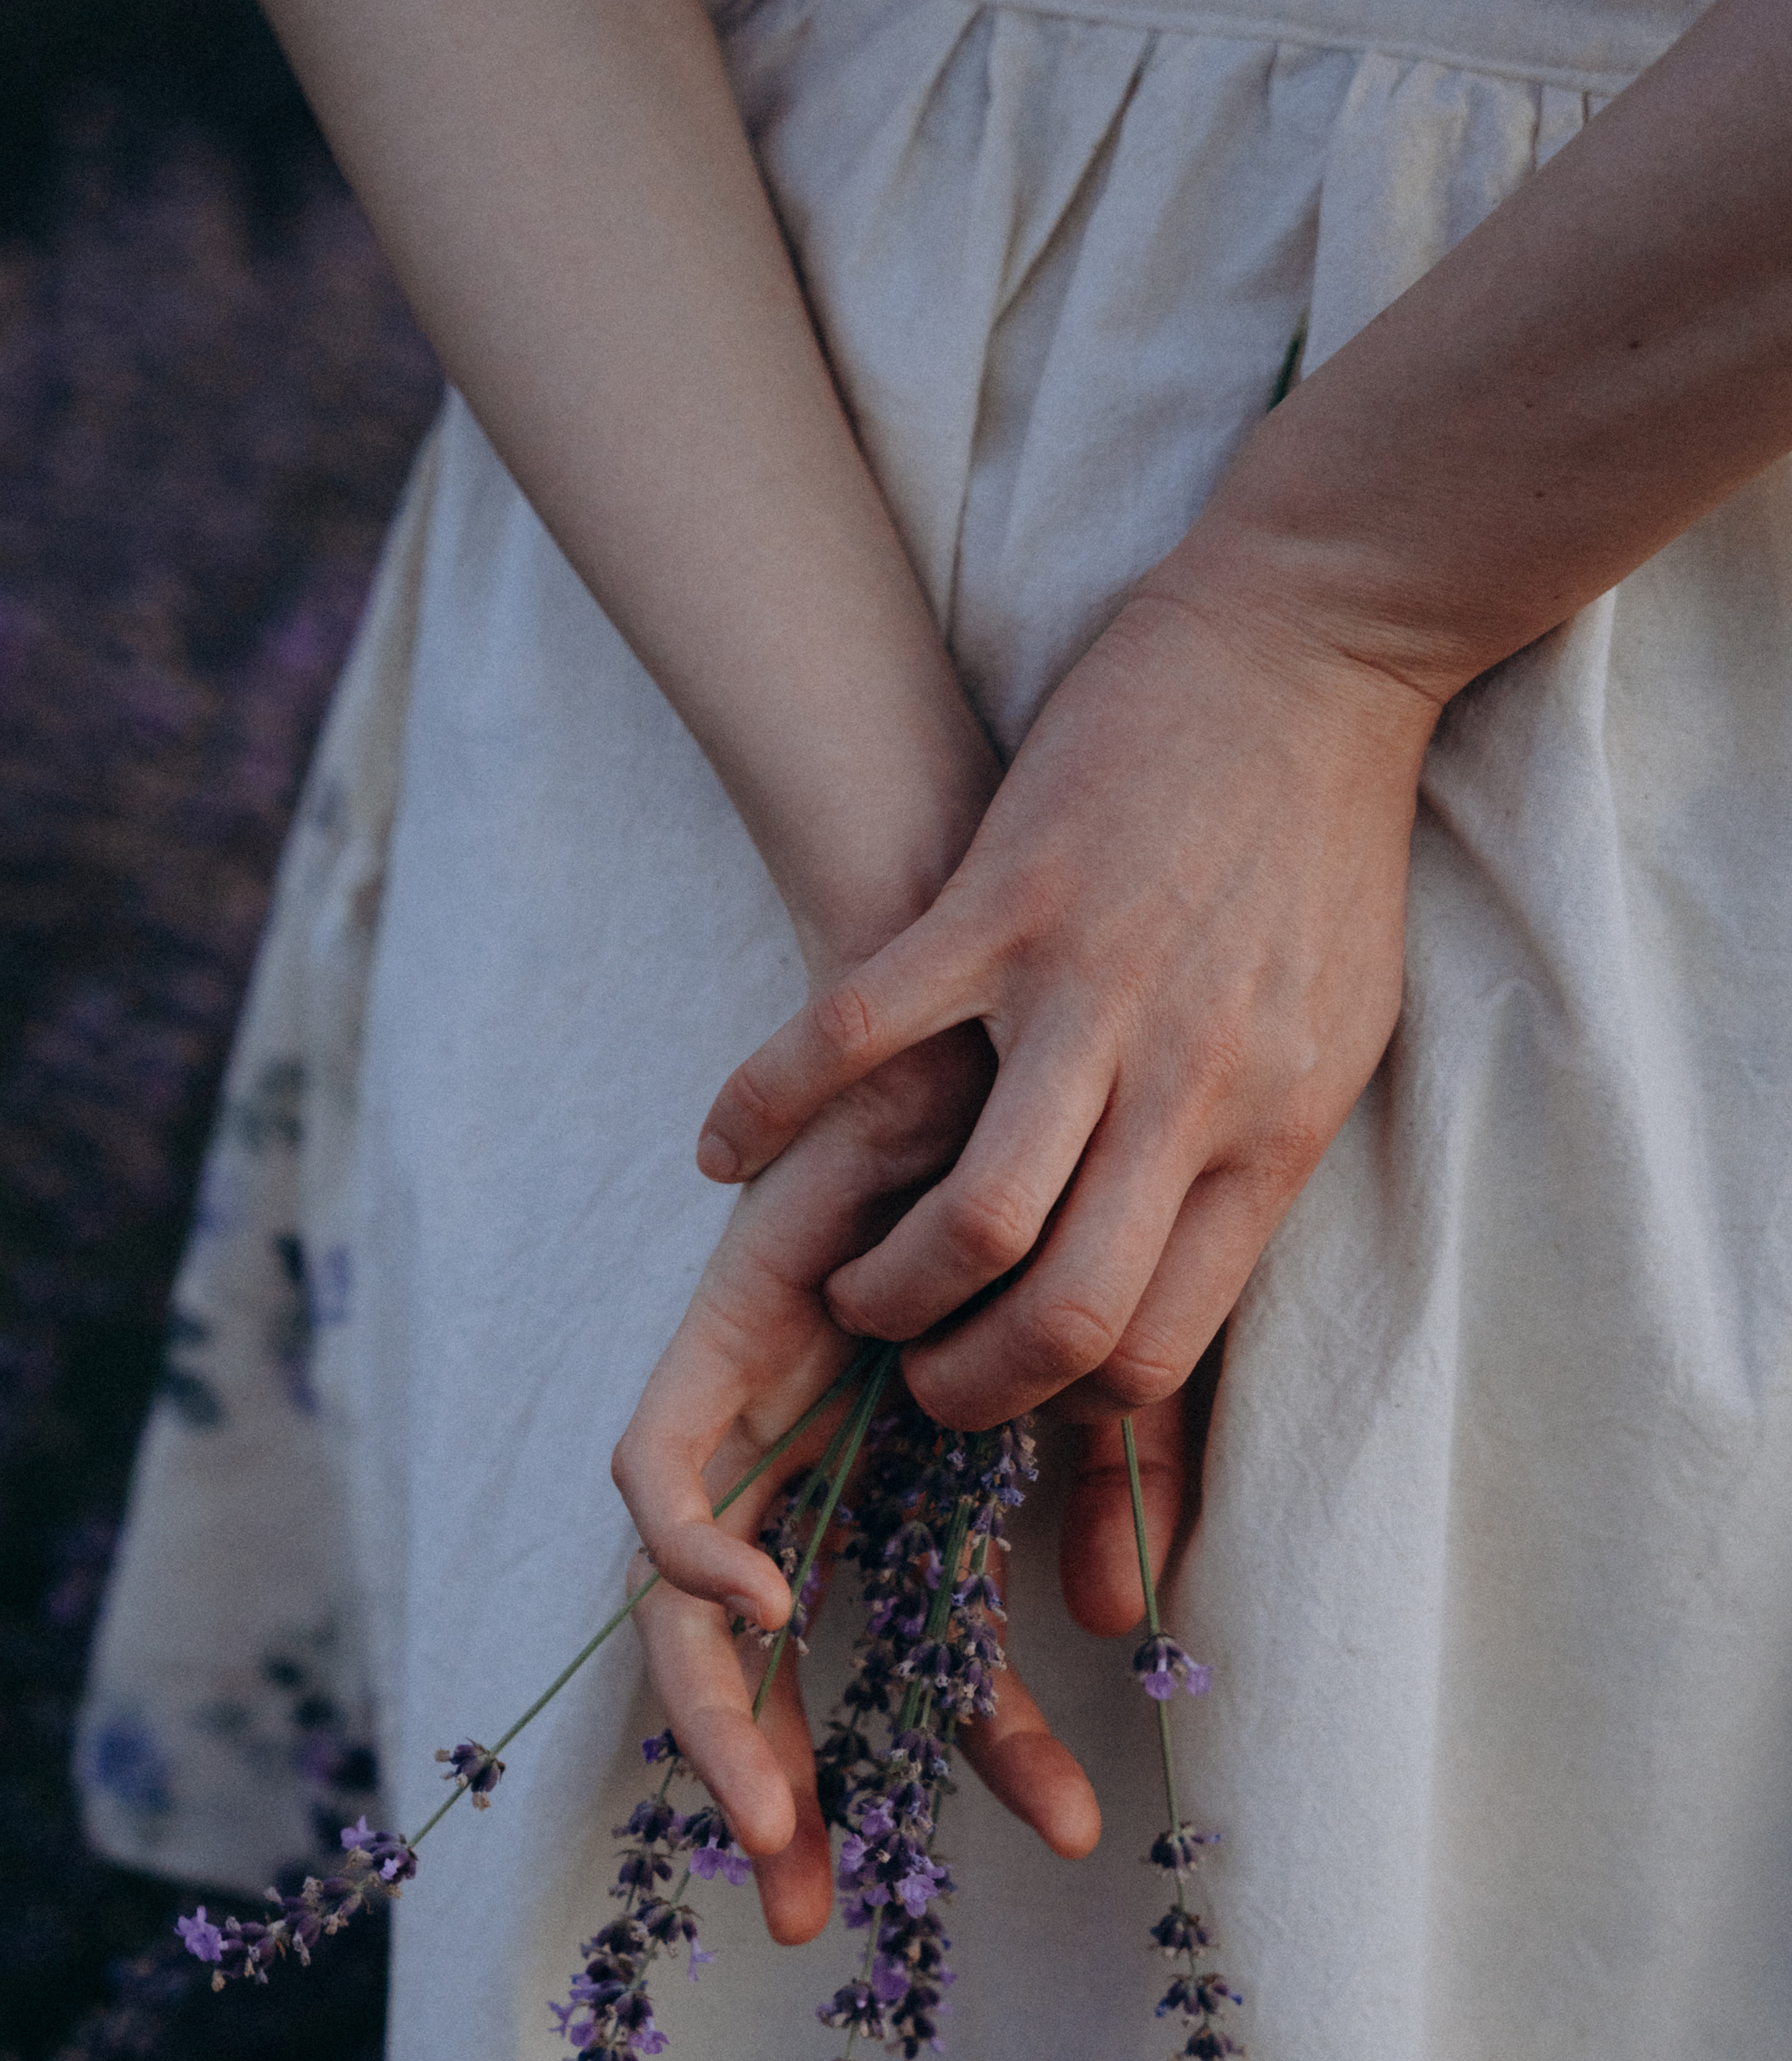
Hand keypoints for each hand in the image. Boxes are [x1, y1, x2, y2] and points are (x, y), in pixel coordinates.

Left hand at [611, 1041, 1193, 1940]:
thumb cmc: (1072, 1181)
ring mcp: (753, 1409)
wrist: (1014, 1026)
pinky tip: (768, 1608)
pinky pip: (656, 1480)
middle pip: (752, 1668)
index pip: (905, 1651)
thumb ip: (1112, 1490)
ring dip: (711, 1723)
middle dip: (774, 1793)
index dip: (951, 1755)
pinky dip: (691, 1556)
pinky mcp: (706, 1342)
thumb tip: (1124, 1622)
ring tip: (775, 1829)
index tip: (1054, 1829)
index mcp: (909, 1477)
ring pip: (678, 1610)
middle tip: (809, 1912)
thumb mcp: (1112, 1372)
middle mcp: (817, 1462)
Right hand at [694, 572, 1437, 1429]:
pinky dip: (768, 1108)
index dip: (1063, 1404)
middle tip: (914, 1373)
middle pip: (1061, 1319)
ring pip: (973, 1222)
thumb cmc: (1327, 855)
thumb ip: (1258, 1156)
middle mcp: (1186, 1089)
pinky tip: (724, 1152)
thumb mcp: (1335, 1039)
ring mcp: (1089, 997)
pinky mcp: (1002, 904)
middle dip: (964, 1387)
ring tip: (847, 1288)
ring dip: (885, 1288)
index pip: (1156, 1348)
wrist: (1313, 657)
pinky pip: (856, 1038)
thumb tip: (1187, 1268)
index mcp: (1270, 1136)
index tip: (1015, 1383)